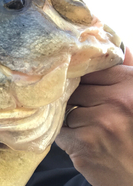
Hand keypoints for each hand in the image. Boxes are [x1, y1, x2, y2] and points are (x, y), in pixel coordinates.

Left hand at [56, 47, 132, 185]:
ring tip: (93, 133)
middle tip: (91, 116)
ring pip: (67, 112)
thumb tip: (111, 40)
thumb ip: (126, 70)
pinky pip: (60, 132)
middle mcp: (118, 101)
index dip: (84, 82)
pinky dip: (67, 139)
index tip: (84, 91)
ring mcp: (100, 124)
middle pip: (77, 91)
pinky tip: (85, 145)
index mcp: (131, 85)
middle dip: (79, 103)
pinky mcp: (84, 145)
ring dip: (73, 122)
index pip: (91, 72)